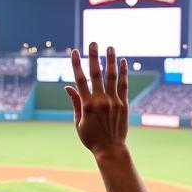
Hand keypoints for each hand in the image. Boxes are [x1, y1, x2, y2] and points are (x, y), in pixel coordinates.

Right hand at [65, 42, 128, 158]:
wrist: (110, 149)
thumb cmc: (91, 138)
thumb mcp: (78, 122)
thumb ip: (75, 102)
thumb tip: (68, 87)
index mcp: (87, 105)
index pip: (80, 80)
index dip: (76, 64)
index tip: (74, 51)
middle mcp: (100, 101)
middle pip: (96, 74)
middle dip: (93, 56)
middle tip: (93, 42)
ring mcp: (113, 102)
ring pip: (112, 76)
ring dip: (110, 60)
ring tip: (110, 47)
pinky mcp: (123, 104)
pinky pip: (123, 85)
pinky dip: (123, 73)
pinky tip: (123, 62)